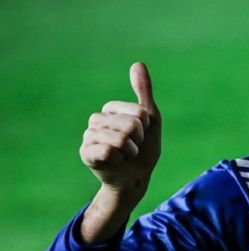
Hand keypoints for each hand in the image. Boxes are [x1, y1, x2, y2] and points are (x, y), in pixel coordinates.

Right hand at [80, 62, 161, 203]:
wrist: (135, 177)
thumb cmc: (144, 149)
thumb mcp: (150, 118)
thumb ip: (143, 92)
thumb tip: (138, 63)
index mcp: (111, 109)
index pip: (138, 113)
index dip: (146, 128)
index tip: (141, 136)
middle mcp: (96, 120)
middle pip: (131, 125)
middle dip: (139, 141)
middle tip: (133, 148)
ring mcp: (89, 137)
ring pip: (121, 139)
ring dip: (130, 152)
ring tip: (125, 156)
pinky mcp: (86, 154)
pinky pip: (107, 151)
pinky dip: (118, 159)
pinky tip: (114, 162)